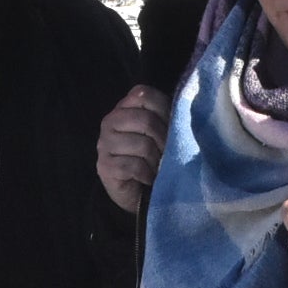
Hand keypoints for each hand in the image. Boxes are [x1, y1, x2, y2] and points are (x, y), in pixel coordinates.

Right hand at [97, 87, 170, 214]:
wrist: (140, 193)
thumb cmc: (154, 157)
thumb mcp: (162, 132)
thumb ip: (167, 115)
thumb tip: (183, 110)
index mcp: (125, 107)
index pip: (144, 94)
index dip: (164, 111)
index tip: (171, 128)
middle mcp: (110, 121)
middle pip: (146, 120)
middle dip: (163, 140)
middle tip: (167, 154)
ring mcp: (104, 143)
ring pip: (142, 145)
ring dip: (156, 161)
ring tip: (156, 167)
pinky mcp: (104, 166)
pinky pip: (134, 166)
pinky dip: (147, 175)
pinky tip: (147, 178)